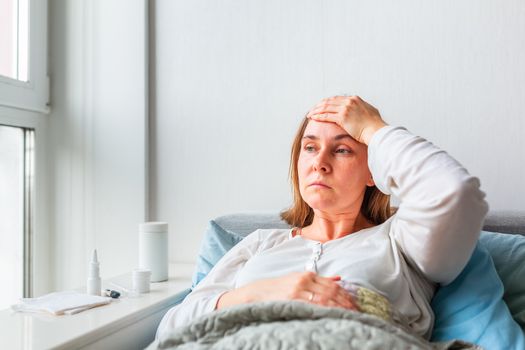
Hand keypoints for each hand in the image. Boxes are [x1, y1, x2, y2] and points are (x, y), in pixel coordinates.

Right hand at [216, 272, 356, 309]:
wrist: (257, 292)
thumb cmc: (278, 288)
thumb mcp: (298, 279)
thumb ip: (319, 280)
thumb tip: (339, 278)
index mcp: (307, 274)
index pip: (332, 285)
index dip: (345, 294)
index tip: (354, 303)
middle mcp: (304, 281)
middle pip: (331, 292)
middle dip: (345, 302)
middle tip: (356, 312)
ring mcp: (298, 291)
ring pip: (324, 299)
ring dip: (338, 308)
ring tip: (349, 316)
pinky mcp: (292, 300)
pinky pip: (312, 306)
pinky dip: (324, 311)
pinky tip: (332, 316)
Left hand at [306, 95, 386, 144]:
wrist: (376, 130)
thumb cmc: (374, 125)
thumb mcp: (369, 112)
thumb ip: (362, 109)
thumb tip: (362, 110)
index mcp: (354, 99)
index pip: (336, 99)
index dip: (327, 102)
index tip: (321, 106)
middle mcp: (349, 101)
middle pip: (329, 101)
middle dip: (319, 105)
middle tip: (313, 109)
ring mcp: (345, 108)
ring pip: (326, 107)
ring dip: (316, 111)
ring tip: (310, 114)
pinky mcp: (342, 117)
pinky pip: (326, 116)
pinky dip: (318, 116)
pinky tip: (313, 118)